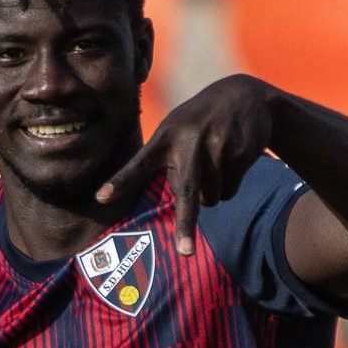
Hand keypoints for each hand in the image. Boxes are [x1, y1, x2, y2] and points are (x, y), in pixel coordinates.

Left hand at [96, 74, 276, 254]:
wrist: (246, 96)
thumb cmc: (199, 120)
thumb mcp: (177, 127)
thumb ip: (165, 157)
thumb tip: (171, 199)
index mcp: (165, 137)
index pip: (137, 164)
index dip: (119, 182)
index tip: (100, 198)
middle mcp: (189, 142)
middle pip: (185, 193)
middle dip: (185, 225)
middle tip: (184, 251)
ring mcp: (216, 147)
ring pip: (210, 198)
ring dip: (211, 191)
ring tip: (214, 162)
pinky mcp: (239, 153)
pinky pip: (229, 191)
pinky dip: (229, 185)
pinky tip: (232, 159)